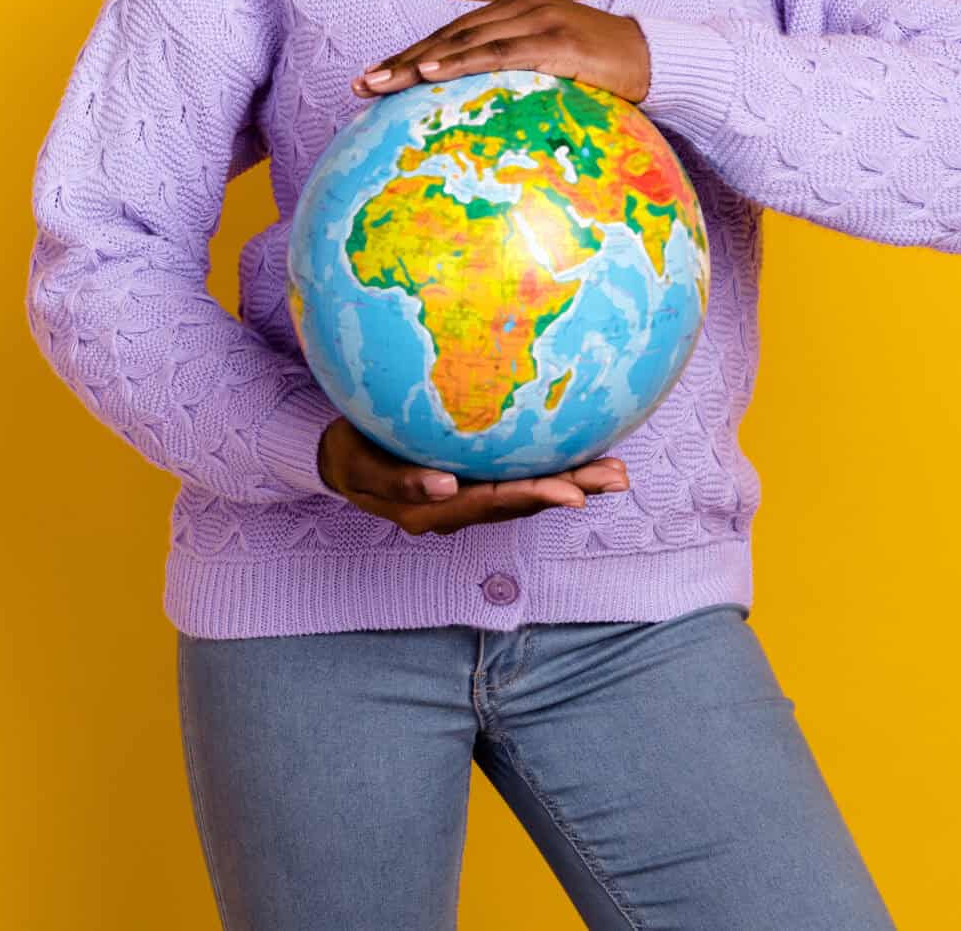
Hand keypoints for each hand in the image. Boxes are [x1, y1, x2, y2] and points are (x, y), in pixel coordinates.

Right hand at [317, 416, 628, 536]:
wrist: (342, 459)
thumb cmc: (350, 455)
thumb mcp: (360, 467)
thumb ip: (399, 482)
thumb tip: (444, 487)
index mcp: (437, 512)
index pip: (494, 504)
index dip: (535, 498)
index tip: (572, 494)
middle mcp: (462, 508)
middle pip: (524, 502)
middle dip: (574, 490)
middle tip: (616, 478)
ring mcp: (472, 495)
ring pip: (529, 491)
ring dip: (576, 482)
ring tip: (618, 472)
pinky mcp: (478, 477)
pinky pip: (520, 473)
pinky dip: (555, 465)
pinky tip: (586, 449)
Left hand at [351, 0, 651, 102]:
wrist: (657, 58)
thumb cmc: (604, 74)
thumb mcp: (552, 72)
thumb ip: (516, 82)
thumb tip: (480, 123)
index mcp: (511, 11)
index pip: (450, 35)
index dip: (409, 56)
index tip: (372, 78)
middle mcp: (517, 7)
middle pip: (446, 35)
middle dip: (401, 61)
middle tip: (360, 84)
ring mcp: (535, 19)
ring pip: (463, 41)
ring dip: (418, 63)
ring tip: (381, 82)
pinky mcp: (553, 39)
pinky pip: (498, 53)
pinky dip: (460, 62)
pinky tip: (431, 73)